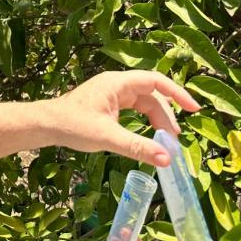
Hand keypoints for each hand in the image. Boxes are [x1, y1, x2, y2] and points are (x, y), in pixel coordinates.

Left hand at [43, 70, 199, 166]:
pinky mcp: (108, 105)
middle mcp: (116, 85)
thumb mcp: (107, 137)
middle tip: (174, 141)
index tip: (194, 109)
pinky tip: (150, 137)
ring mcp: (112, 94)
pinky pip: (134, 110)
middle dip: (166, 116)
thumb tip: (167, 159)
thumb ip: (137, 147)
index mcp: (117, 83)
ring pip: (144, 104)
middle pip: (151, 96)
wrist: (46, 124)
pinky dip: (145, 122)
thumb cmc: (72, 125)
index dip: (177, 93)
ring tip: (166, 142)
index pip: (155, 81)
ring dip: (157, 120)